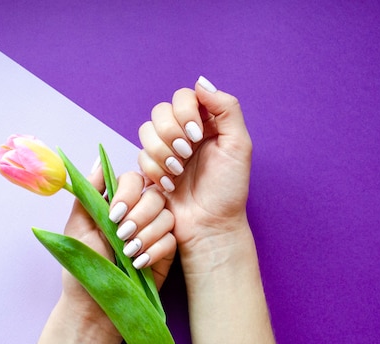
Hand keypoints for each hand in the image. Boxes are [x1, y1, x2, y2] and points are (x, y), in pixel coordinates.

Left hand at [37, 168, 175, 343]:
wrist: (94, 303)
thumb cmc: (83, 264)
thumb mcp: (78, 224)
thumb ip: (89, 191)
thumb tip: (98, 160)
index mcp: (117, 201)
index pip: (134, 179)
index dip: (128, 192)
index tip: (113, 214)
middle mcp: (138, 212)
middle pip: (155, 195)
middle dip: (139, 215)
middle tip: (121, 235)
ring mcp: (154, 231)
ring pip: (166, 216)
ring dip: (147, 234)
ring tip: (127, 253)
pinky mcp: (166, 251)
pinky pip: (171, 240)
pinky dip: (155, 250)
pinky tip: (139, 263)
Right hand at [138, 76, 252, 261]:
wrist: (211, 226)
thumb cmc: (229, 189)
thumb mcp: (239, 146)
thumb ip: (227, 109)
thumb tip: (201, 82)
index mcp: (207, 123)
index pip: (184, 97)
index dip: (185, 112)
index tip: (197, 135)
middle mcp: (185, 132)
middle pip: (160, 111)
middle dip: (170, 134)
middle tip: (186, 155)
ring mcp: (166, 150)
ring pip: (146, 131)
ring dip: (160, 152)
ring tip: (178, 172)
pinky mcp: (152, 169)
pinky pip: (140, 156)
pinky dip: (155, 170)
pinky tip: (170, 185)